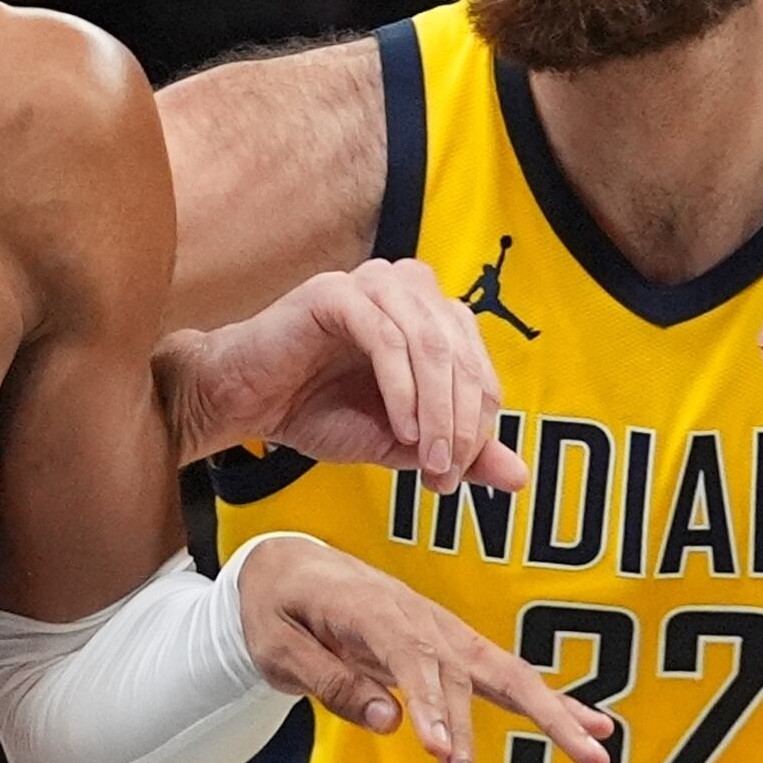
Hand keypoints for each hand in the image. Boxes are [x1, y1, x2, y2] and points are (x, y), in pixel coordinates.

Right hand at [167, 260, 531, 487]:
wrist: (244, 404)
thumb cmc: (316, 413)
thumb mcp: (401, 442)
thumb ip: (458, 451)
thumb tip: (519, 478)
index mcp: (430, 316)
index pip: (479, 368)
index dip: (477, 425)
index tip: (453, 475)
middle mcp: (409, 289)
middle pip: (463, 354)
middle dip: (460, 422)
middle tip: (443, 472)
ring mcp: (372, 285)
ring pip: (432, 344)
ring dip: (437, 410)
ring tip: (425, 458)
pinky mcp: (336, 293)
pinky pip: (386, 338)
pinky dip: (402, 389)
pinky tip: (399, 428)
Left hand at [233, 534, 606, 762]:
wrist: (288, 564)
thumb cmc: (277, 607)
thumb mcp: (279, 646)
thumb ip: (328, 680)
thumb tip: (389, 721)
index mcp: (371, 609)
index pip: (409, 660)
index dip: (426, 705)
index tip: (436, 750)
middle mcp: (419, 617)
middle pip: (470, 670)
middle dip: (513, 718)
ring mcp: (442, 630)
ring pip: (501, 675)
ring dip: (547, 717)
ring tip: (594, 758)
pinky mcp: (452, 646)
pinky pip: (503, 676)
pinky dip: (548, 701)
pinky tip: (592, 728)